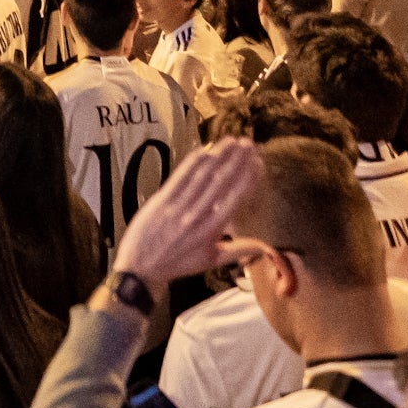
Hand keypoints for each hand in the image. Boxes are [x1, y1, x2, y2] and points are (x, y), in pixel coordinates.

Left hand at [110, 135, 259, 290]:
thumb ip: (239, 250)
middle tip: (250, 144)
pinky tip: (205, 149)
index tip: (259, 163)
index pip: (235, 198)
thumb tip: (266, 248)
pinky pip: (180, 176)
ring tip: (232, 141)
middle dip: (237, 160)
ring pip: (202, 176)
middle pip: (221, 182)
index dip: (248, 178)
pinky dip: (193, 162)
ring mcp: (178, 207)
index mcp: (211, 231)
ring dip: (219, 156)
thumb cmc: (178, 263)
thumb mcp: (211, 261)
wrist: (141, 266)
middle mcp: (196, 216)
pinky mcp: (162, 200)